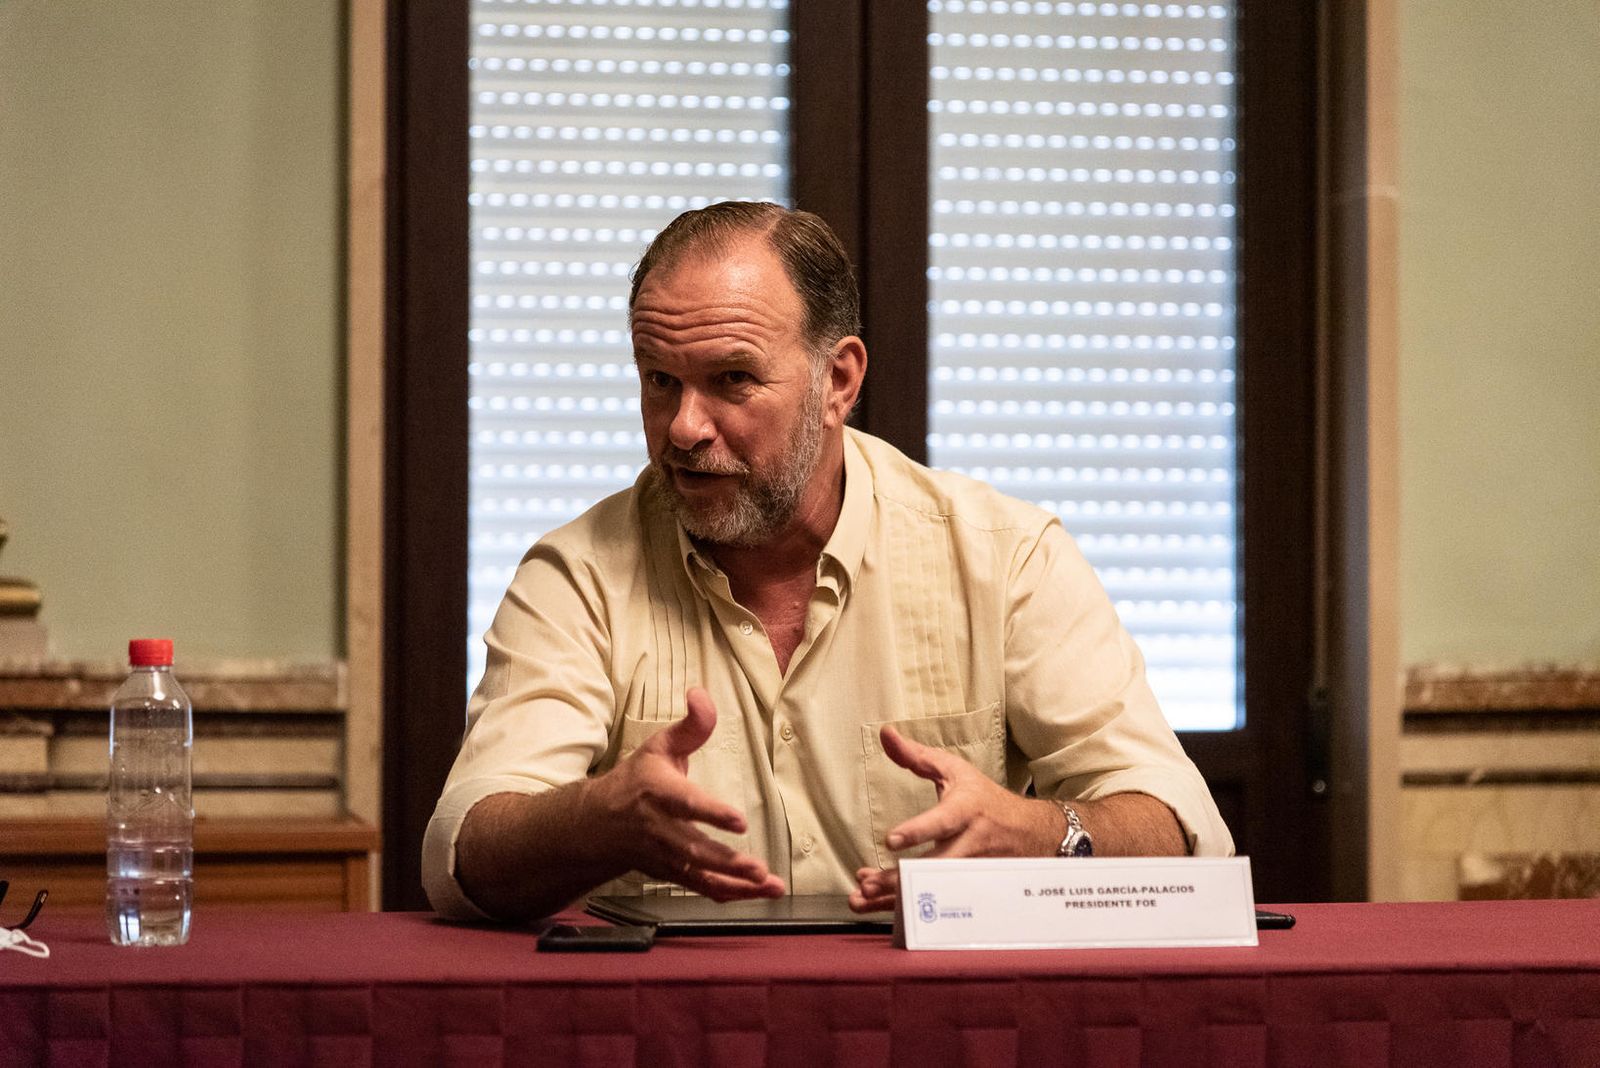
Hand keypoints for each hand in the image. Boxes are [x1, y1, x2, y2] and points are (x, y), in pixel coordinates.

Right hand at [586, 687, 785, 901]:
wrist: (596, 824)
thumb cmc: (636, 781)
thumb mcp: (660, 746)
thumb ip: (690, 726)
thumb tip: (701, 693)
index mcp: (657, 792)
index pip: (685, 804)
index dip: (711, 813)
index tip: (739, 821)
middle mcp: (659, 828)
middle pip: (694, 849)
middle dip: (727, 861)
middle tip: (758, 869)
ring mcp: (664, 856)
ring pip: (700, 874)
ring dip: (735, 883)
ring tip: (766, 883)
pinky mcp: (670, 873)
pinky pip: (700, 888)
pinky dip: (728, 894)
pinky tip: (757, 893)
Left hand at [848, 723, 1057, 912]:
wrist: (1032, 833)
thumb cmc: (985, 798)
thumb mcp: (955, 771)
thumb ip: (917, 756)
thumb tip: (885, 733)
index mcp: (966, 810)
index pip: (942, 822)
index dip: (919, 831)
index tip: (891, 840)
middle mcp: (970, 844)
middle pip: (934, 866)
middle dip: (900, 877)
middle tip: (868, 883)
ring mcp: (970, 872)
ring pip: (932, 890)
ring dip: (895, 898)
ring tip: (862, 898)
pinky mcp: (967, 889)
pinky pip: (933, 901)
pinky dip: (904, 907)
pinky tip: (877, 905)